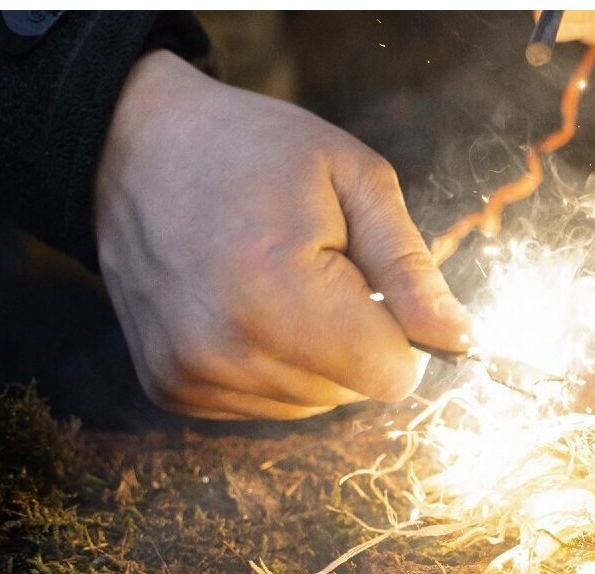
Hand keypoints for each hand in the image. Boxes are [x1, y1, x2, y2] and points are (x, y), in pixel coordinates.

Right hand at [94, 50, 471, 419]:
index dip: (400, 333)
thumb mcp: (354, 180)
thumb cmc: (254, 152)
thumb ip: (411, 270)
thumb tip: (462, 340)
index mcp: (279, 295)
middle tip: (312, 268)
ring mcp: (190, 376)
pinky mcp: (169, 388)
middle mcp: (226, 351)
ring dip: (312, 356)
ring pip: (308, 405)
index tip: (371, 283)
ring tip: (273, 283)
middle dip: (353, 339)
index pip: (391, 377)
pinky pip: (261, 405)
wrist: (133, 148)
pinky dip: (269, 365)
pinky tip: (243, 308)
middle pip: (350, 393)